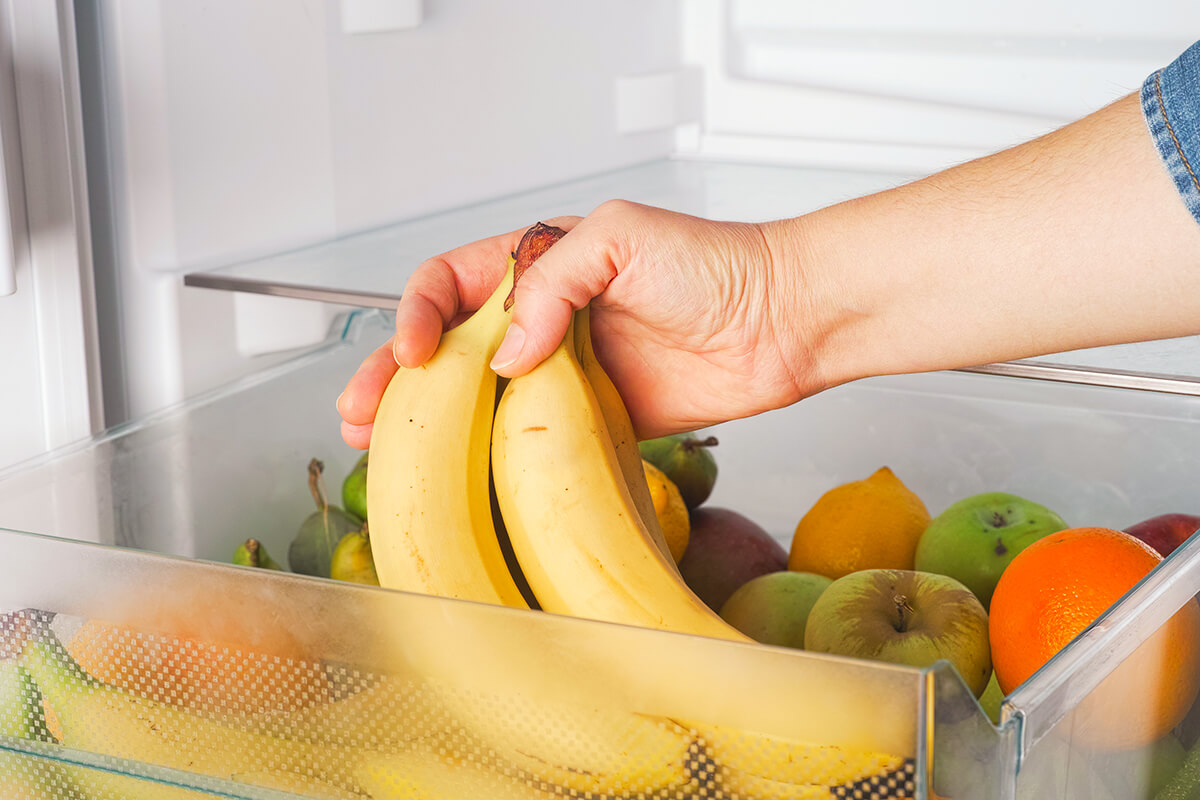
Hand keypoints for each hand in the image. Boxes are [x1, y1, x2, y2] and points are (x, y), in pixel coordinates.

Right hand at [338, 200, 823, 446]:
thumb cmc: (715, 264)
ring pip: (478, 399)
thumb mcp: (621, 237)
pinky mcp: (594, 420)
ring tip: (385, 445)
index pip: (450, 285)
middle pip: (447, 348)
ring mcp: (565, 374)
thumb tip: (506, 355)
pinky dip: (491, 454)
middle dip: (396, 377)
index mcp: (538, 264)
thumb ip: (551, 283)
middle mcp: (544, 320)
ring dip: (429, 422)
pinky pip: (530, 438)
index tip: (413, 349)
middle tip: (364, 411)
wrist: (780, 324)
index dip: (418, 314)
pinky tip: (464, 470)